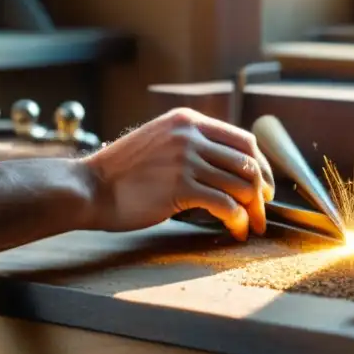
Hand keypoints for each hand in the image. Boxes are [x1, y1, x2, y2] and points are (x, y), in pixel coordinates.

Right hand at [82, 108, 274, 240]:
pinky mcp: (181, 186)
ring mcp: (186, 159)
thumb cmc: (122, 174)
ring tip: (250, 225)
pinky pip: (225, 205)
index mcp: (187, 121)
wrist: (88, 188)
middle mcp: (190, 135)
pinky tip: (236, 231)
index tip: (264, 185)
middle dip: (261, 190)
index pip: (242, 139)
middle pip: (247, 162)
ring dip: (252, 210)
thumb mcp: (159, 143)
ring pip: (241, 184)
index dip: (260, 165)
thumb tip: (228, 168)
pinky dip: (237, 221)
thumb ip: (190, 146)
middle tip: (262, 211)